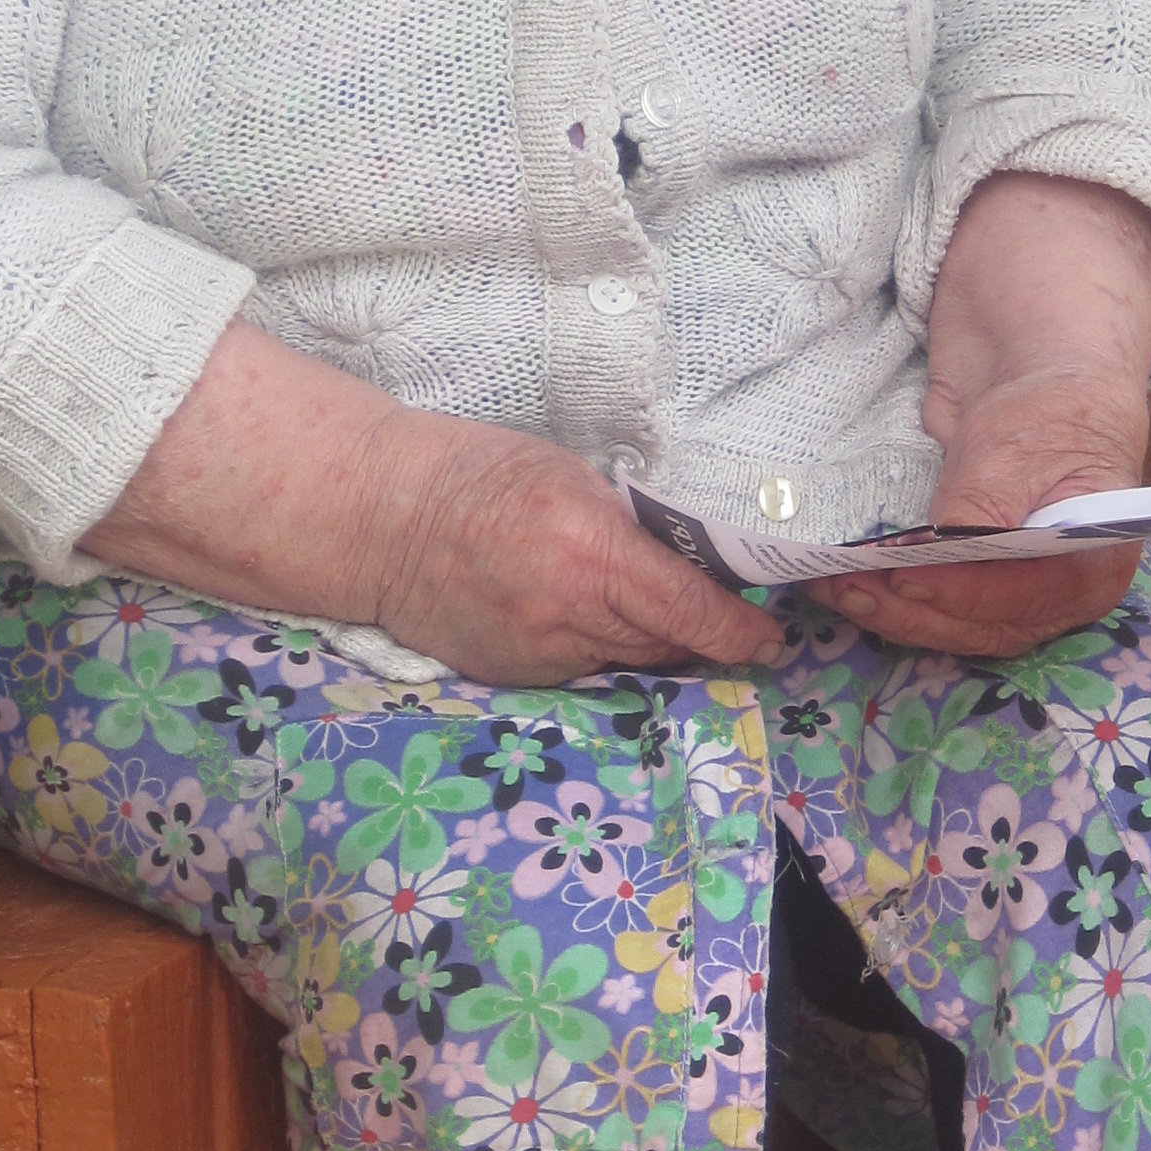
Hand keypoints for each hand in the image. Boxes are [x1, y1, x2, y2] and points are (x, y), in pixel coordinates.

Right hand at [361, 412, 784, 685]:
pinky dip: (597, 650)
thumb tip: (692, 562)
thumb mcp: (574, 478)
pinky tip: (579, 615)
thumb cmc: (478, 474)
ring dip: (649, 642)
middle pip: (667, 642)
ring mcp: (537, 653)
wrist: (380, 517)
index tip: (770, 640)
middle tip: (722, 615)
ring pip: (627, 662)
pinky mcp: (512, 675)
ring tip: (645, 608)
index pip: (689, 610)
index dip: (739, 633)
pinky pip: (582, 671)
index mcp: (590, 550)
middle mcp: (568, 613)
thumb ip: (633, 528)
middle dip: (700, 633)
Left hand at [810, 363, 1148, 657]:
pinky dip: (890, 599)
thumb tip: (934, 559)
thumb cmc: (1048, 402)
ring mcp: (1012, 589)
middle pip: (983, 626)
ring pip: (951, 625)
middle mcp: (1056, 591)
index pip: (1027, 599)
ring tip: (833, 586)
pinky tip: (846, 582)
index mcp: (1093, 564)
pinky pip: (932, 604)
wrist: (1040, 363)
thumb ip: (981, 508)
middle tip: (850, 585)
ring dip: (891, 611)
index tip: (906, 577)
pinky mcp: (972, 576)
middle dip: (912, 610)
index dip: (965, 594)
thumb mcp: (1016, 448)